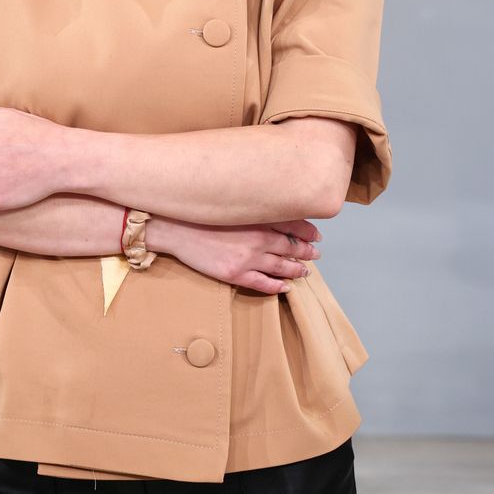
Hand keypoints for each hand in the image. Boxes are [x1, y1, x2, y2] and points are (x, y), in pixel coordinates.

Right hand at [153, 217, 321, 294]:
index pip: (293, 224)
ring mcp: (248, 258)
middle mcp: (258, 238)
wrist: (177, 228)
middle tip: (315, 254)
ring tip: (304, 272)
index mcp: (258, 218)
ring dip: (296, 270)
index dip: (308, 231)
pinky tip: (285, 288)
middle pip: (291, 247)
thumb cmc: (202, 214)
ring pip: (282, 267)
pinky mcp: (236, 273)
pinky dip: (278, 287)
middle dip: (306, 251)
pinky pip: (263, 284)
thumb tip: (273, 212)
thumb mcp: (232, 205)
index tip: (316, 235)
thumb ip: (254, 209)